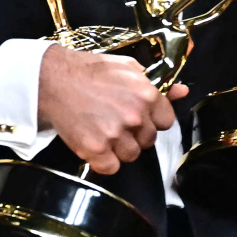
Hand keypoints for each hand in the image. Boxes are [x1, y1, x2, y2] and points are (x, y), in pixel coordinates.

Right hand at [37, 46, 186, 174]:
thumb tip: (182, 92)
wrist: (54, 79)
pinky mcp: (95, 150)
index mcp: (146, 95)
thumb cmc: (91, 71)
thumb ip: (157, 84)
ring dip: (120, 148)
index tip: (140, 117)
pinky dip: (103, 161)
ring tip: (104, 131)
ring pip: (131, 155)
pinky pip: (111, 168)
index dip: (152, 120)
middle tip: (117, 122)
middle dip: (136, 134)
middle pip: (148, 141)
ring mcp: (115, 135)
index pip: (166, 122)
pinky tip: (95, 144)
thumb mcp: (128, 68)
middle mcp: (134, 116)